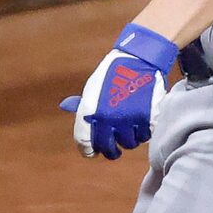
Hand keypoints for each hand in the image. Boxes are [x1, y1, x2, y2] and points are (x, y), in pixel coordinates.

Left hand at [60, 22, 178, 159]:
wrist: (139, 59)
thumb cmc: (113, 73)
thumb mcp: (93, 87)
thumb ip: (84, 105)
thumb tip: (65, 107)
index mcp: (89, 111)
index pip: (83, 142)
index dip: (87, 151)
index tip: (92, 153)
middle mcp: (107, 119)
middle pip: (107, 149)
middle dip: (110, 151)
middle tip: (114, 150)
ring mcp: (127, 120)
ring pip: (128, 144)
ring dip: (128, 140)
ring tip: (129, 131)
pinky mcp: (146, 118)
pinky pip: (145, 136)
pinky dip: (143, 133)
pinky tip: (141, 125)